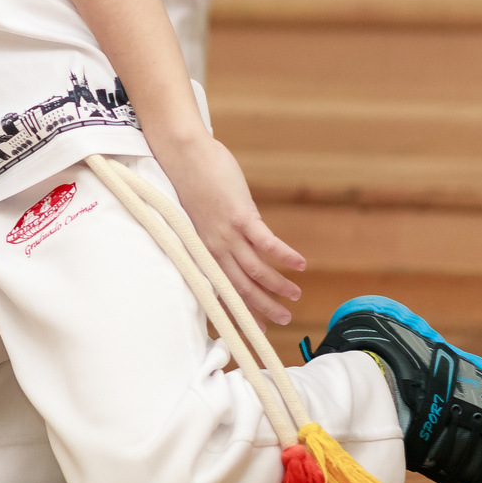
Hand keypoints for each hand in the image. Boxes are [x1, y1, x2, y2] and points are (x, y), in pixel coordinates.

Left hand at [154, 135, 304, 326]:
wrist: (182, 153)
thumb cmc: (190, 181)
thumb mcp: (199, 217)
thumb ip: (215, 235)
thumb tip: (234, 244)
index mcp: (203, 249)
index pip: (221, 289)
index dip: (239, 311)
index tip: (255, 329)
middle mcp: (213, 247)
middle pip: (241, 286)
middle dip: (263, 307)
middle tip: (284, 321)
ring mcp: (226, 232)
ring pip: (254, 269)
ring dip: (277, 285)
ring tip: (295, 295)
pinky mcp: (239, 215)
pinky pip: (265, 242)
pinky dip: (283, 255)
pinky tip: (300, 264)